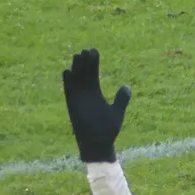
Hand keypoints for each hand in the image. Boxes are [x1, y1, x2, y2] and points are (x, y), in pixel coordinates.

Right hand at [61, 48, 130, 162]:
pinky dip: (68, 82)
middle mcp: (85, 94)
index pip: (93, 73)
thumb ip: (121, 99)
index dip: (93, 63)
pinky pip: (68, 91)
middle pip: (84, 74)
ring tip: (78, 56)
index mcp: (95, 93)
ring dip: (76, 68)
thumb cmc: (107, 130)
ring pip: (76, 79)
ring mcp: (78, 99)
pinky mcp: (72, 106)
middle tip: (87, 50)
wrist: (98, 144)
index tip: (94, 51)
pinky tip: (68, 72)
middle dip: (85, 62)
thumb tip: (126, 87)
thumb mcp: (116, 112)